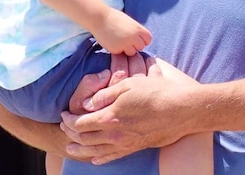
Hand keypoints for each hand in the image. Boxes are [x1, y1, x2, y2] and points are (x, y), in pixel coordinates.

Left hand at [60, 64, 198, 164]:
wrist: (180, 111)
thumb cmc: (156, 93)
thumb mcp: (128, 85)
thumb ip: (105, 95)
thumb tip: (87, 104)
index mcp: (109, 117)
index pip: (81, 123)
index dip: (69, 119)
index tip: (64, 113)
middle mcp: (114, 134)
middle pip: (85, 138)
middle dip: (71, 133)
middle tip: (64, 127)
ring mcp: (125, 143)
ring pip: (95, 151)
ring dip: (80, 149)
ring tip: (71, 146)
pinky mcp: (135, 148)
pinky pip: (112, 157)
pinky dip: (99, 159)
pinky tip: (94, 159)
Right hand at [93, 9, 151, 55]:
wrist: (99, 18)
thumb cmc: (114, 17)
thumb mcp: (130, 22)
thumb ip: (136, 31)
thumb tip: (140, 40)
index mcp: (138, 29)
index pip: (148, 39)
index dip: (143, 40)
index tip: (137, 38)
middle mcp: (134, 37)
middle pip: (141, 47)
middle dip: (135, 45)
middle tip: (127, 40)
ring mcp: (125, 45)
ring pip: (132, 53)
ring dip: (127, 49)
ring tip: (120, 41)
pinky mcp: (116, 50)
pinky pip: (121, 53)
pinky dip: (118, 50)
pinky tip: (113, 42)